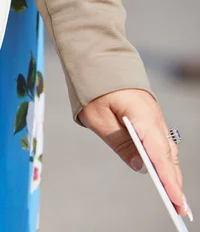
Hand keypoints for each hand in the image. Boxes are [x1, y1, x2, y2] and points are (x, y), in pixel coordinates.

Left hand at [78, 89, 192, 220]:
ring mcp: (155, 119)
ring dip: (173, 174)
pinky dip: (166, 161)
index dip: (168, 179)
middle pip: (168, 156)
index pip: (158, 153)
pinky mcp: (151, 120)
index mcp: (142, 117)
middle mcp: (154, 119)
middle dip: (175, 183)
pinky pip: (162, 144)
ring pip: (167, 151)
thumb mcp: (98, 117)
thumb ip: (120, 141)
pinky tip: (167, 177)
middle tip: (181, 211)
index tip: (175, 200)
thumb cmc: (94, 91)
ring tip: (177, 201)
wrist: (99, 63)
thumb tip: (141, 166)